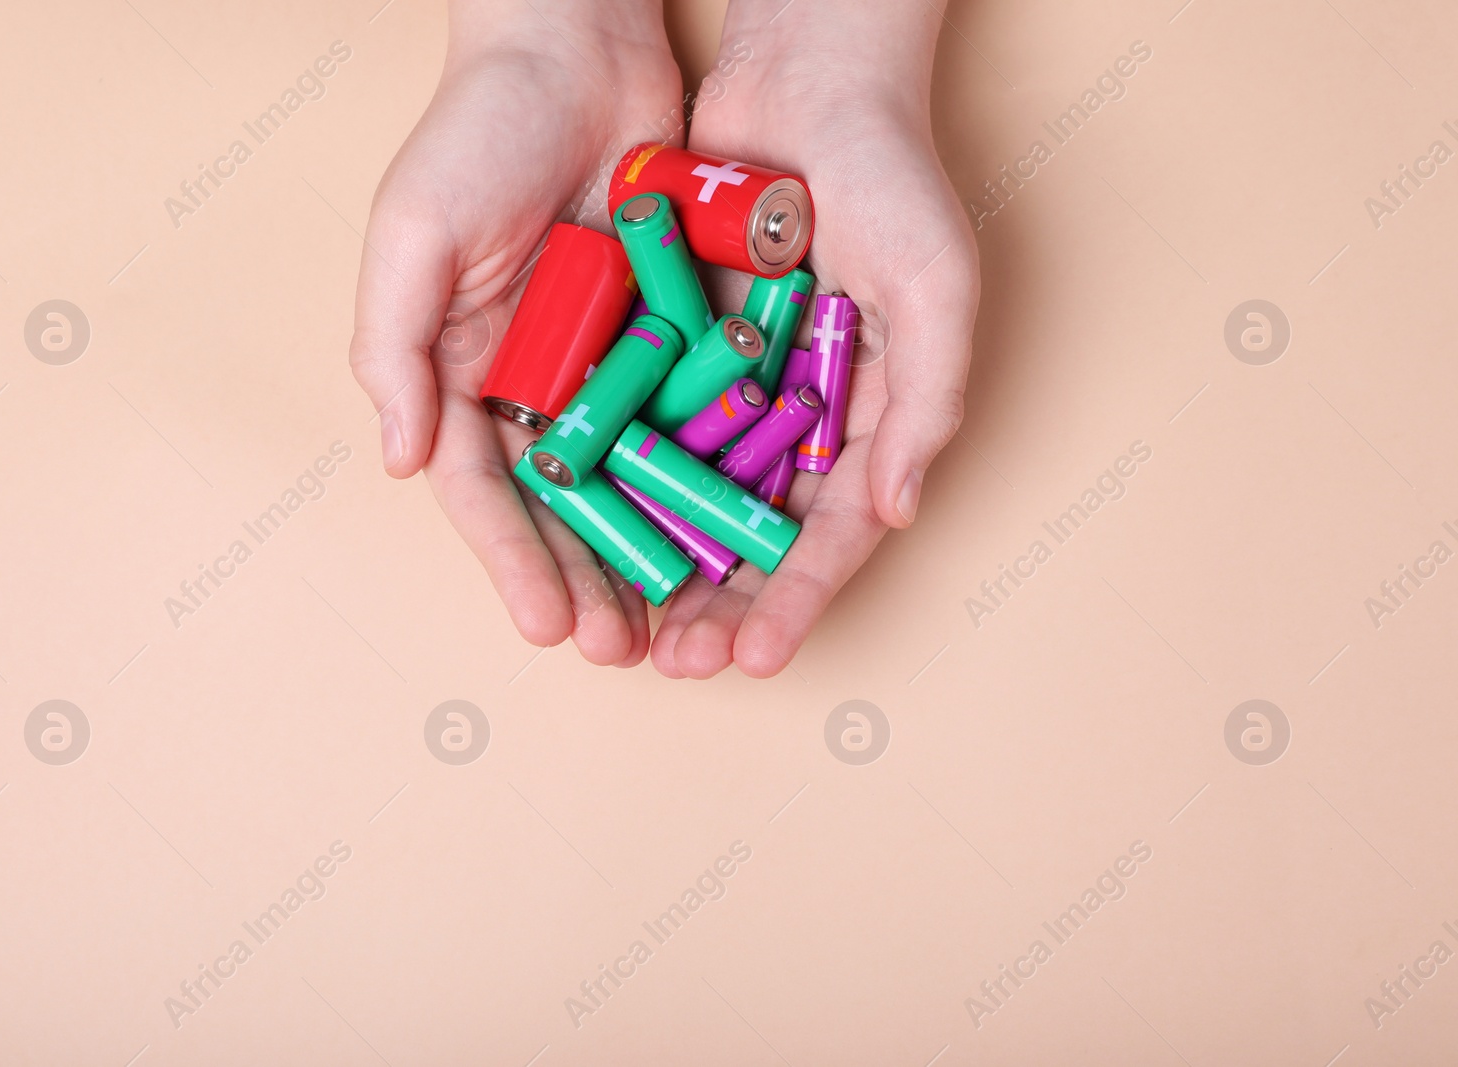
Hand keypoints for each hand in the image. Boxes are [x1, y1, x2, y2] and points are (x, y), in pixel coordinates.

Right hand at [350, 0, 681, 666]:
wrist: (576, 44)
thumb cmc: (476, 130)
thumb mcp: (411, 235)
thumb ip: (395, 349)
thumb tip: (401, 464)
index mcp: (461, 369)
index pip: (486, 490)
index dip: (511, 564)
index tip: (545, 627)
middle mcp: (530, 379)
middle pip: (559, 506)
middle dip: (584, 581)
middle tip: (618, 650)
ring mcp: (602, 361)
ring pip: (629, 479)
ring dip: (645, 553)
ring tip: (671, 622)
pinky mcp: (665, 332)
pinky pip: (685, 418)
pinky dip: (699, 477)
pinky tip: (724, 534)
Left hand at [651, 0, 980, 677]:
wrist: (809, 74)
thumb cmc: (893, 176)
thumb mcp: (938, 289)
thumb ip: (925, 404)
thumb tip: (896, 515)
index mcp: (869, 415)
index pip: (833, 531)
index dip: (798, 599)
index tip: (759, 657)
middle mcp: (801, 413)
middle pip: (757, 534)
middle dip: (722, 606)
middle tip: (680, 664)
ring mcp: (735, 382)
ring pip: (693, 496)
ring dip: (664, 566)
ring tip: (629, 630)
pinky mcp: (677, 342)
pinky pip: (646, 423)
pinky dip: (622, 481)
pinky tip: (587, 535)